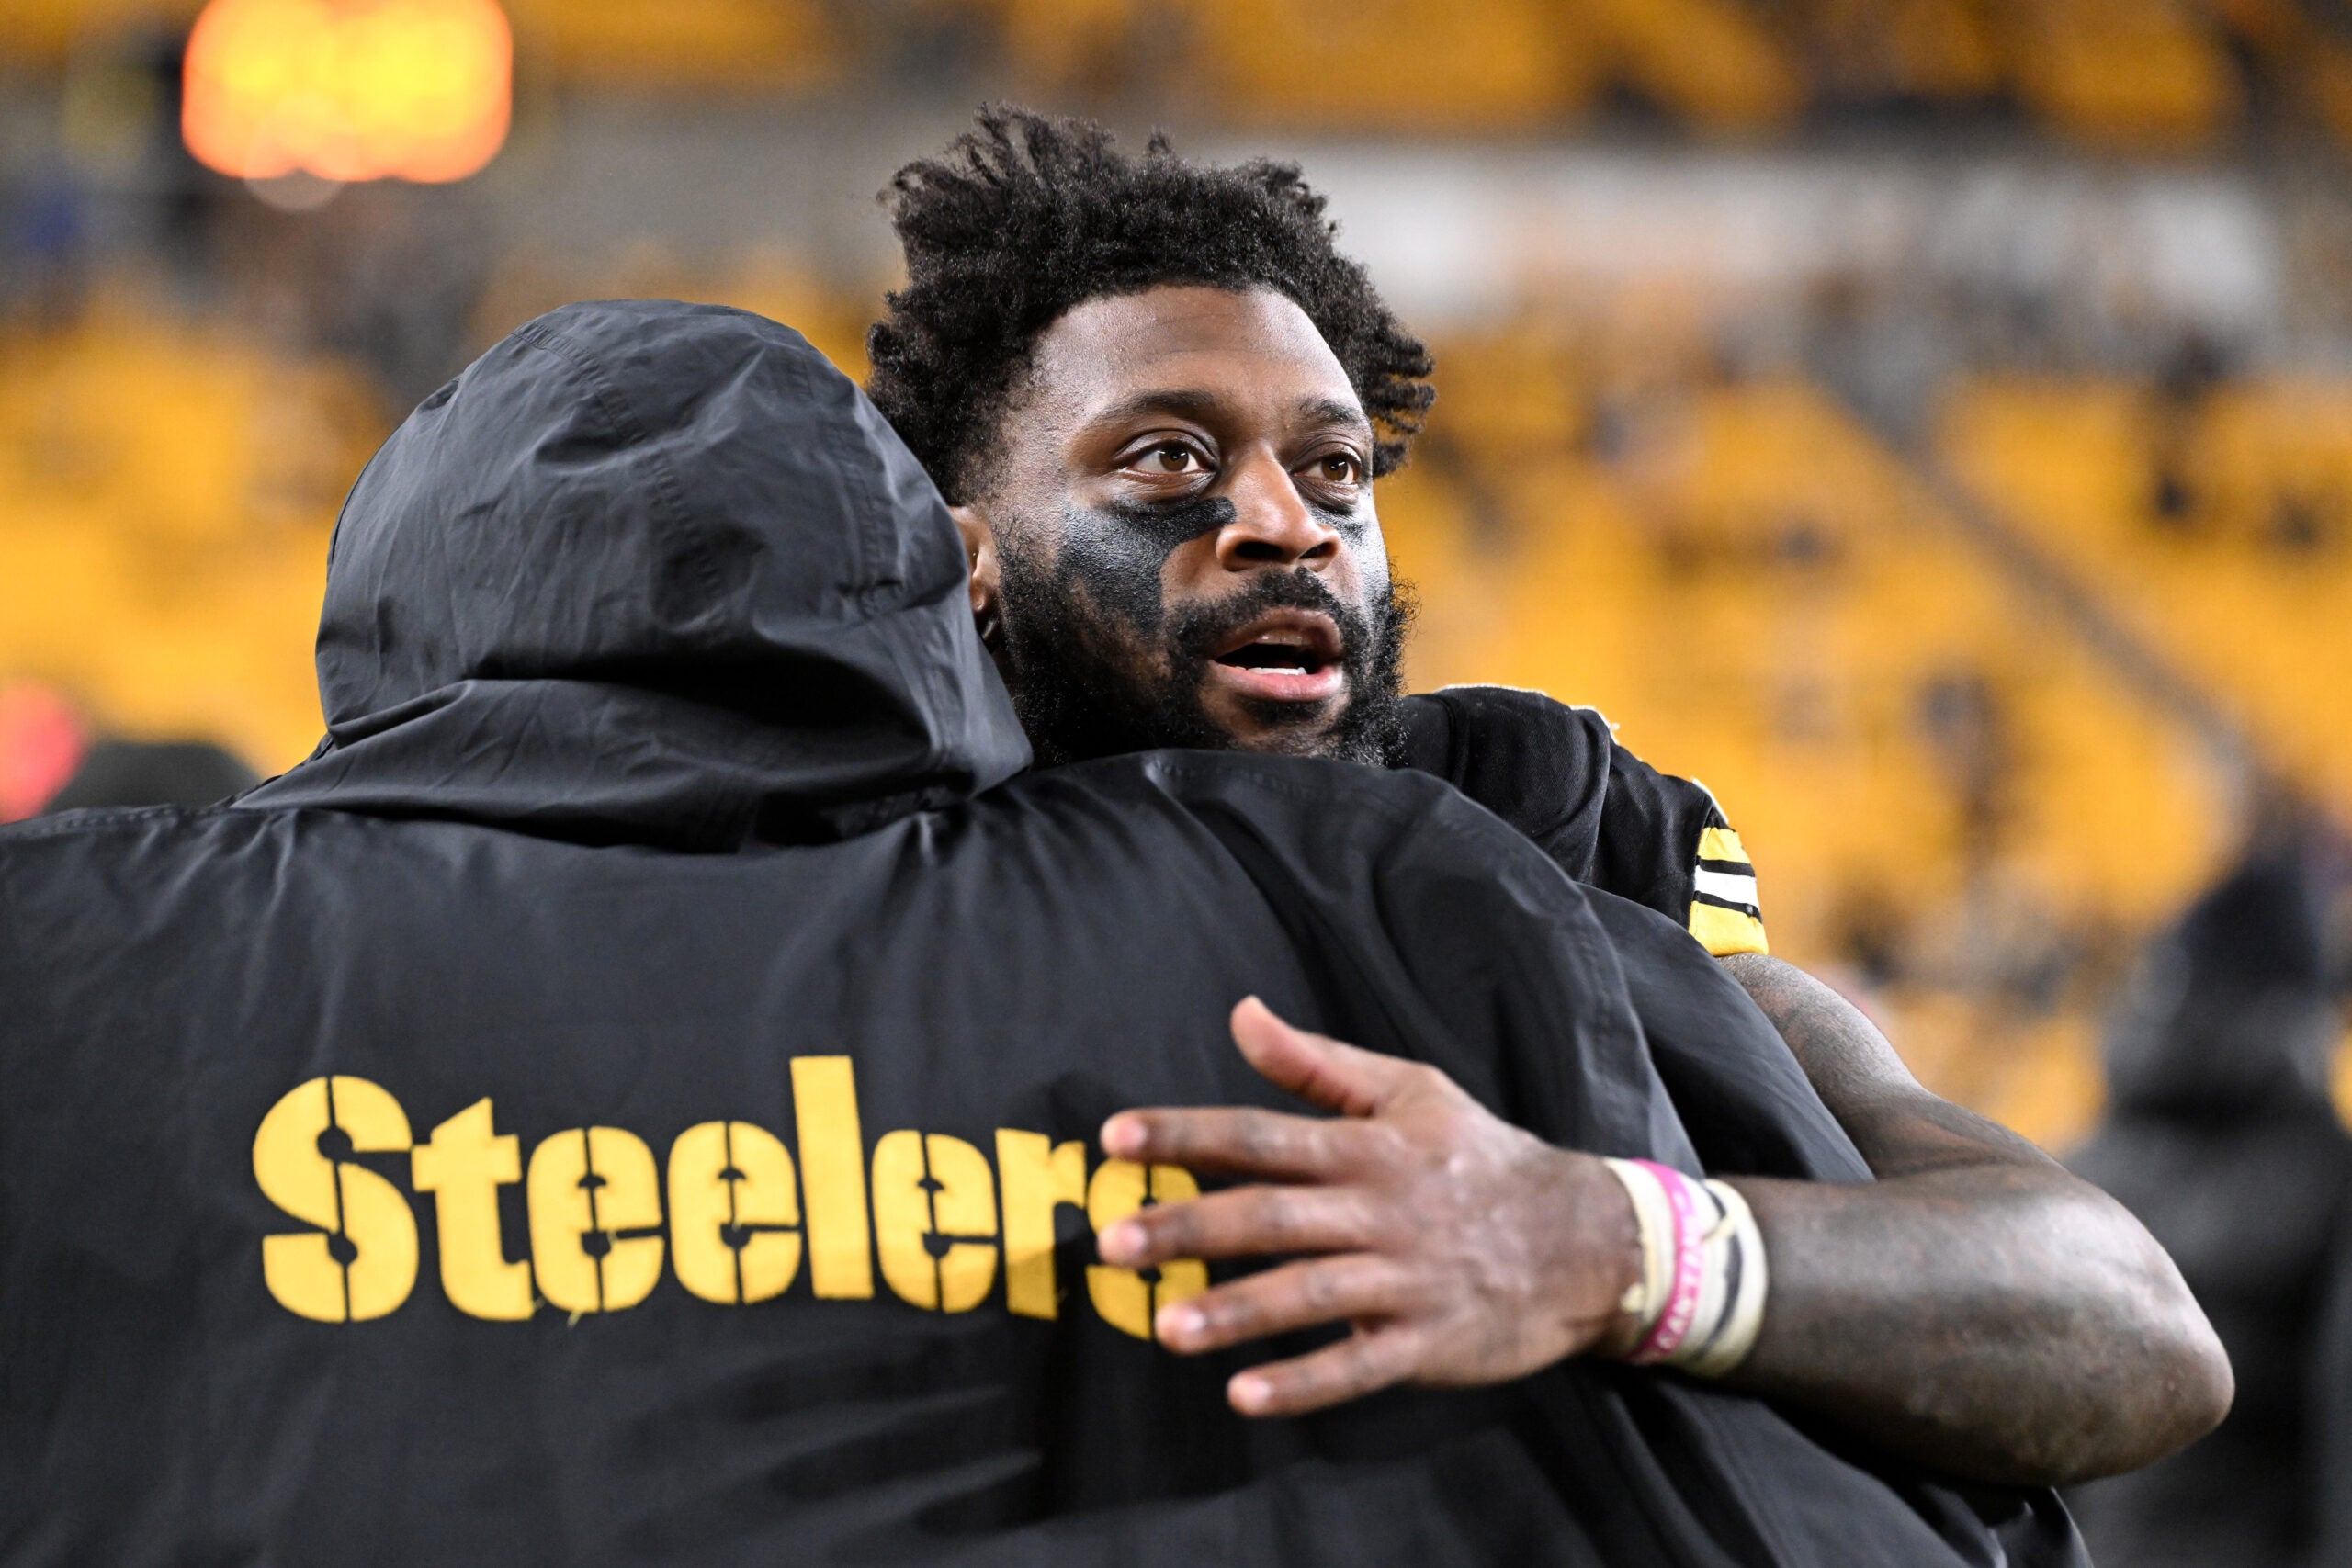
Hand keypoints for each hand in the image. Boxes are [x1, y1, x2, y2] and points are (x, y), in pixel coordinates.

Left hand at [1097, 996, 1643, 1417]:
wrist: (1587, 1239)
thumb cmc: (1481, 1159)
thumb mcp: (1409, 1091)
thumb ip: (1317, 1064)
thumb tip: (1240, 1015)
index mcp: (1367, 1146)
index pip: (1260, 1134)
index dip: (1186, 1135)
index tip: (1115, 1139)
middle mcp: (1379, 1208)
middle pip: (1270, 1216)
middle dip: (1188, 1228)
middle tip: (1113, 1244)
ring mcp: (1405, 1278)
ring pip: (1307, 1293)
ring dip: (1235, 1312)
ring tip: (1165, 1327)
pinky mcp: (1428, 1341)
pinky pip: (1358, 1365)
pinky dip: (1303, 1382)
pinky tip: (1244, 1396)